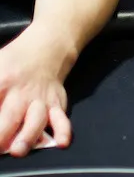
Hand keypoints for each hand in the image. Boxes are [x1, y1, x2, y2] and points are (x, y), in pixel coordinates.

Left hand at [0, 28, 72, 156]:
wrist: (47, 49)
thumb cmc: (12, 62)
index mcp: (1, 81)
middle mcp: (21, 93)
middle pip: (9, 116)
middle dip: (0, 135)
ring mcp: (40, 100)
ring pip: (36, 120)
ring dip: (27, 136)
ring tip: (19, 150)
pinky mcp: (56, 104)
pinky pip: (61, 119)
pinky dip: (63, 131)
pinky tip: (60, 142)